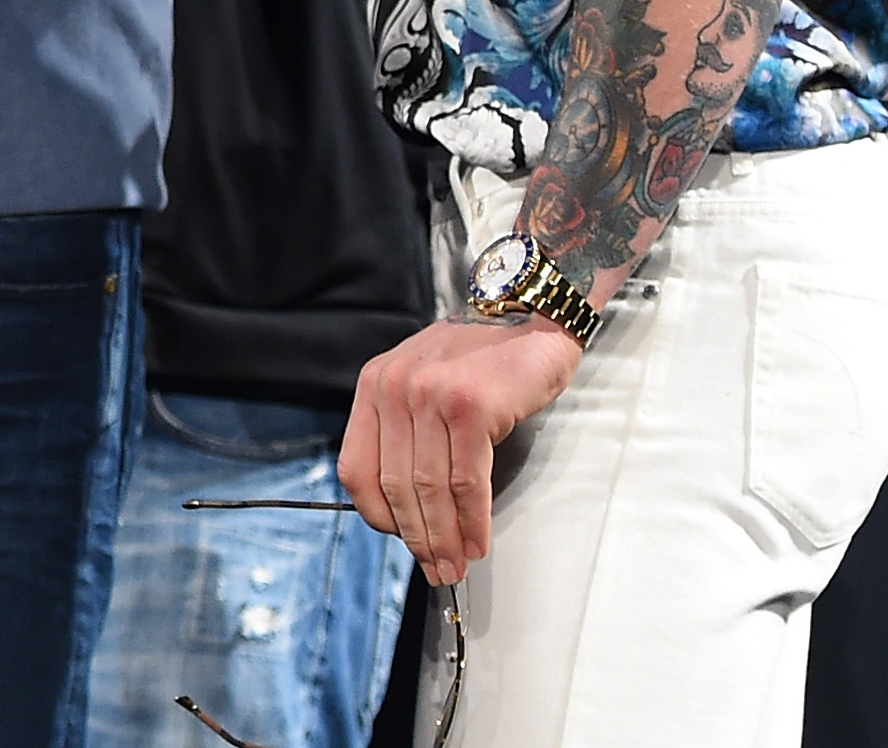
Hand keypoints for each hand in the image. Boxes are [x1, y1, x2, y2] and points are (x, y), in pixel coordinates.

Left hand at [342, 315, 582, 586]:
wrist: (532, 316)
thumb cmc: (484, 361)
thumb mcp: (425, 385)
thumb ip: (408, 435)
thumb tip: (409, 513)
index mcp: (374, 385)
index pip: (356, 469)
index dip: (379, 516)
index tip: (404, 542)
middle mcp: (393, 387)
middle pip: (394, 486)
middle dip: (418, 539)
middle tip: (437, 570)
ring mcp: (429, 394)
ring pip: (430, 489)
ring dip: (445, 538)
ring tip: (458, 565)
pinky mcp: (468, 405)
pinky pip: (466, 481)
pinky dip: (473, 520)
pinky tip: (479, 541)